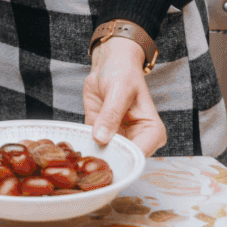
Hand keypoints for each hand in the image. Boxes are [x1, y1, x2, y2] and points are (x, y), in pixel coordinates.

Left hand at [83, 36, 166, 156]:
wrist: (110, 65)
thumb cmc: (122, 74)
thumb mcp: (118, 90)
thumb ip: (111, 114)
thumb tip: (101, 138)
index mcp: (152, 132)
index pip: (139, 155)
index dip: (121, 159)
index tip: (102, 156)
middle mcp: (138, 140)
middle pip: (123, 160)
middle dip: (105, 161)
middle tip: (86, 161)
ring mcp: (119, 139)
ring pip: (106, 156)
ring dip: (92, 157)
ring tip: (79, 157)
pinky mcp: (100, 135)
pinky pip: (92, 146)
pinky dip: (83, 146)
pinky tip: (74, 146)